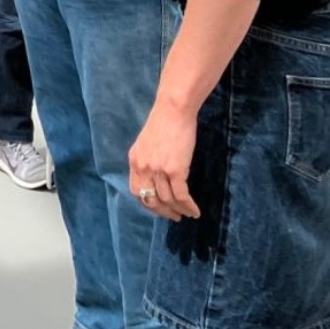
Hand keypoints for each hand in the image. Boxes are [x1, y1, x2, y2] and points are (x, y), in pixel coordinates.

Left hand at [129, 100, 200, 221]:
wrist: (173, 111)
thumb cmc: (163, 123)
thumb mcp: (146, 143)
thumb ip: (146, 159)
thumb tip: (154, 176)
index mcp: (134, 161)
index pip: (136, 191)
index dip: (147, 203)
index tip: (158, 209)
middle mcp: (143, 168)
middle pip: (150, 200)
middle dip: (163, 212)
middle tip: (174, 217)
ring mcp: (158, 170)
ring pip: (167, 200)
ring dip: (179, 211)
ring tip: (188, 214)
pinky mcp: (175, 170)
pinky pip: (181, 196)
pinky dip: (189, 206)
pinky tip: (195, 211)